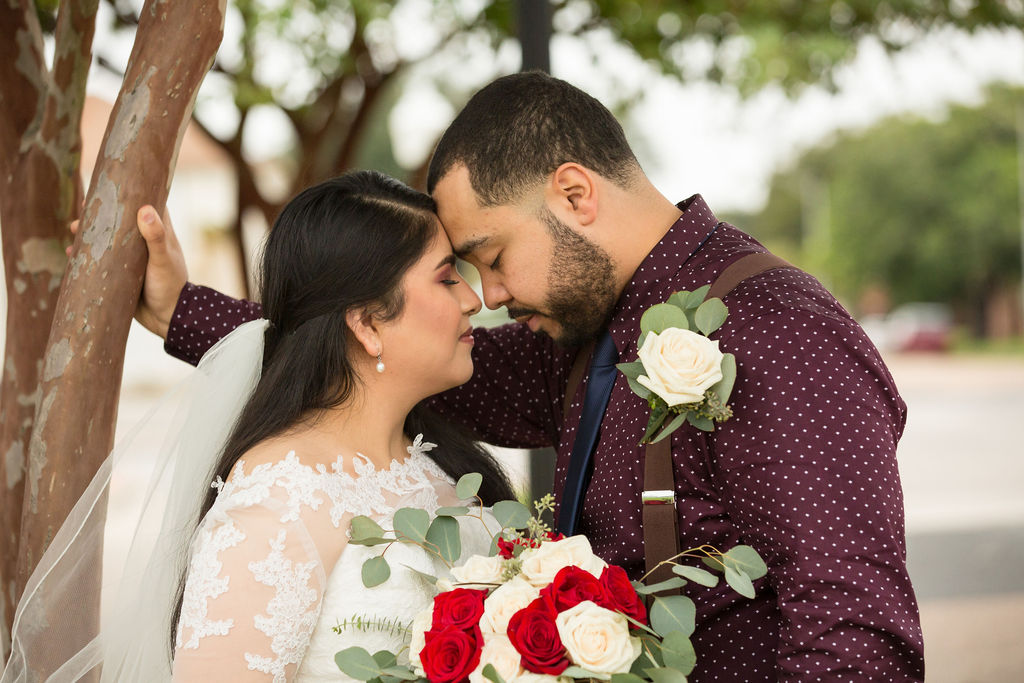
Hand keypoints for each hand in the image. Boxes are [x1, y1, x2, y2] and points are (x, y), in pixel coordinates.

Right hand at [70, 206, 187, 338]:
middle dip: (100, 214)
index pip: (145, 204)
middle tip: (81, 210)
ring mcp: (130, 258)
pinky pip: (99, 261)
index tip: (110, 183)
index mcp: (159, 232)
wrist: (168, 319)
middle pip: (119, 221)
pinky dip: (85, 256)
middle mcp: (143, 242)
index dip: (130, 193)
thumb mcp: (163, 259)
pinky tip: (70, 254)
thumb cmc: (171, 286)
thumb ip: (155, 236)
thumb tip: (144, 209)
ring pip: (106, 240)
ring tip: (72, 230)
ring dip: (88, 234)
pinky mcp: (119, 274)